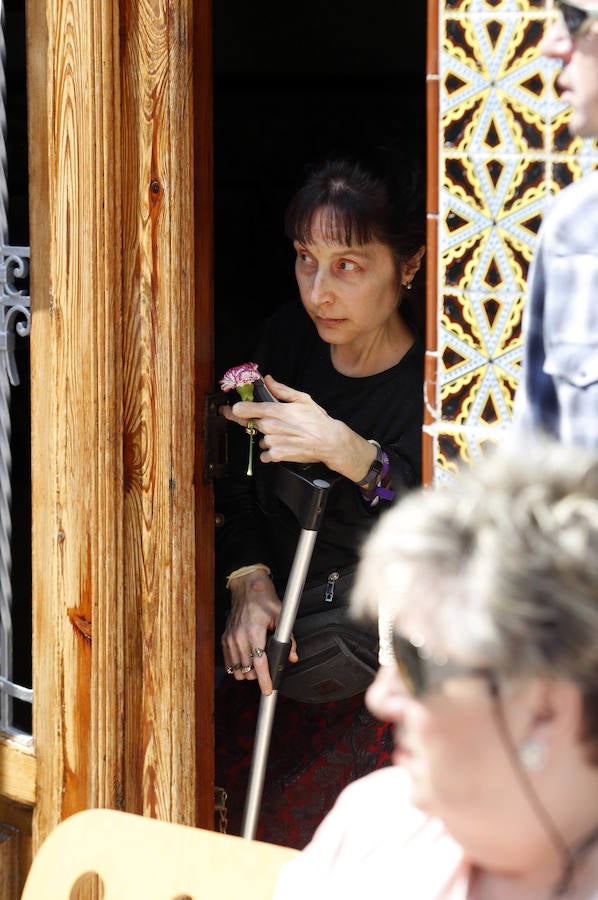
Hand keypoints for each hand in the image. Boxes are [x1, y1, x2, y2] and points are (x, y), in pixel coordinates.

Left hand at [221, 375, 374, 479]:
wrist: (329, 442)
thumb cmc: (317, 420)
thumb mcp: (302, 399)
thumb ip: (281, 390)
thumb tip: (268, 380)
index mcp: (275, 410)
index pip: (244, 409)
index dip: (235, 409)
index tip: (228, 410)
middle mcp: (271, 426)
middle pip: (252, 424)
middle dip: (260, 424)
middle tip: (276, 425)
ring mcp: (273, 441)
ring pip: (261, 439)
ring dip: (268, 438)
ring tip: (286, 436)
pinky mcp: (277, 455)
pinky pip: (265, 455)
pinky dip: (271, 453)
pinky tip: (284, 447)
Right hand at [221, 569, 297, 694]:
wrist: (247, 587)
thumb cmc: (264, 599)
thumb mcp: (281, 616)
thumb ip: (289, 638)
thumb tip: (292, 656)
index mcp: (254, 631)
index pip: (259, 664)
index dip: (264, 680)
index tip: (267, 691)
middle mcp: (239, 637)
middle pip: (249, 671)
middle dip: (259, 675)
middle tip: (267, 669)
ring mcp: (230, 638)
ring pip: (238, 670)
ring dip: (248, 672)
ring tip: (257, 664)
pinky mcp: (224, 638)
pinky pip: (229, 663)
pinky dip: (238, 667)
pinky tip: (246, 660)